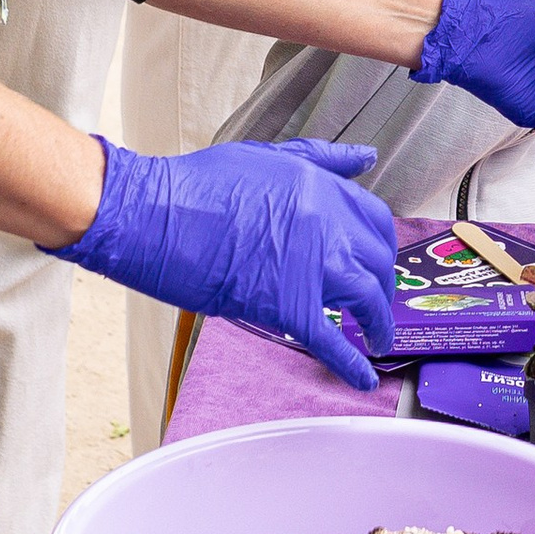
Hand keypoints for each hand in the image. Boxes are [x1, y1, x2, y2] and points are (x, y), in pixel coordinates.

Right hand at [51, 138, 394, 388]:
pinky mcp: (288, 305)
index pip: (375, 219)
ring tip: (378, 339)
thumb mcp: (266, 156)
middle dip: (381, 285)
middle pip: (377, 262)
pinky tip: (362, 378)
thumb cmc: (195, 187)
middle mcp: (327, 223)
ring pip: (367, 299)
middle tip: (375, 301)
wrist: (153, 215)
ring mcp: (311, 265)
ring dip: (379, 324)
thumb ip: (320, 159)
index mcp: (320, 186)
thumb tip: (363, 158)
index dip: (380, 245)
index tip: (377, 260)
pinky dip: (352, 364)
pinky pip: (333, 341)